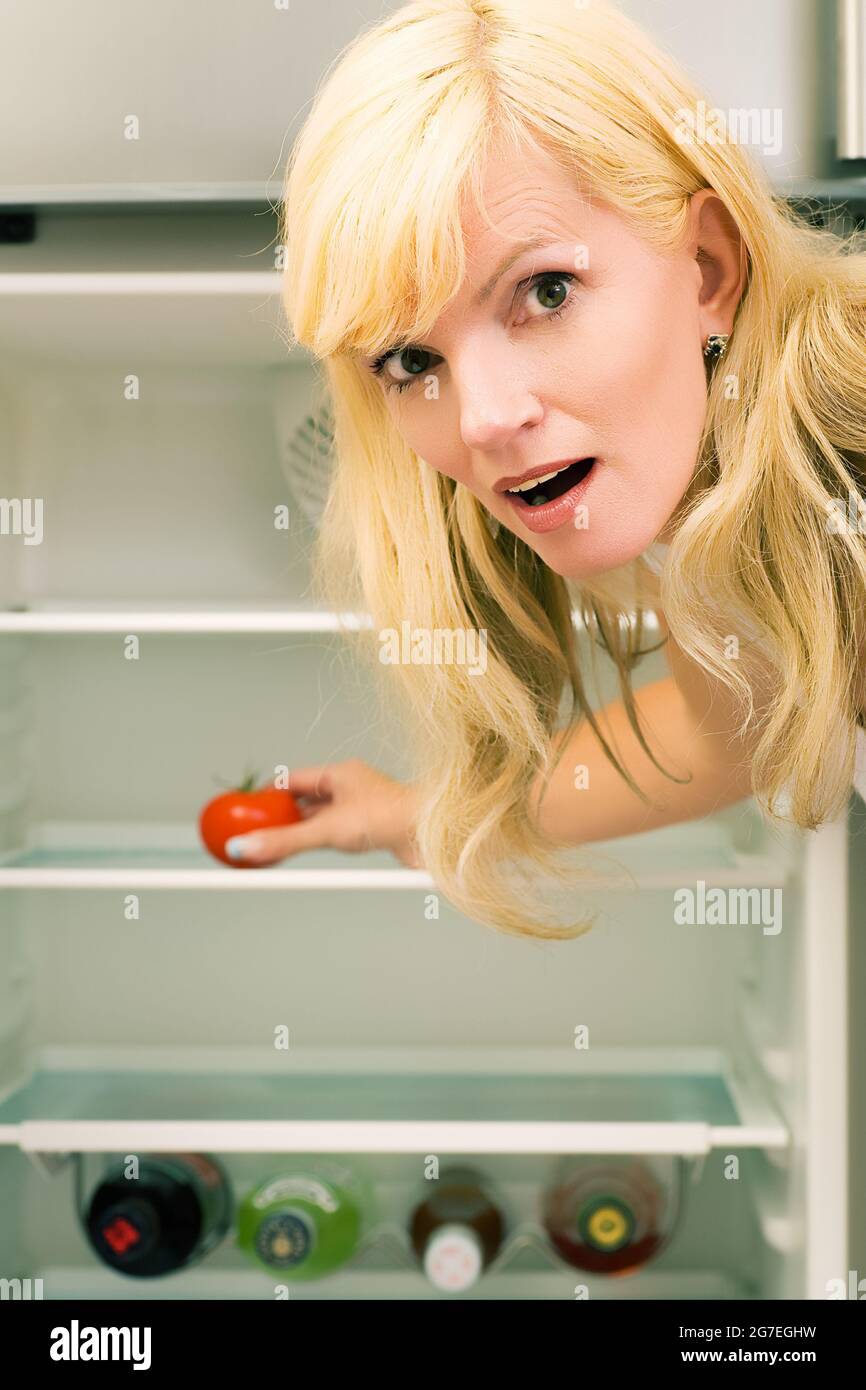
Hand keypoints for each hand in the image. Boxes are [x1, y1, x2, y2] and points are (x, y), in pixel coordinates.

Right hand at [222, 758, 422, 867]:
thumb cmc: (390, 818)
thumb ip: (285, 841)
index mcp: (340, 774)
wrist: (433, 835)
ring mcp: (363, 809)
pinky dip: (321, 843)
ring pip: (320, 820)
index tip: (248, 811)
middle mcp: (351, 788)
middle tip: (256, 835)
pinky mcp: (373, 830)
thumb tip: (246, 848)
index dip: (268, 796)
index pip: (292, 781)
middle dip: (281, 818)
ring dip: (301, 833)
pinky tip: (311, 854)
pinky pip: (337, 834)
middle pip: (304, 802)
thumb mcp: (327, 830)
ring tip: (276, 848)